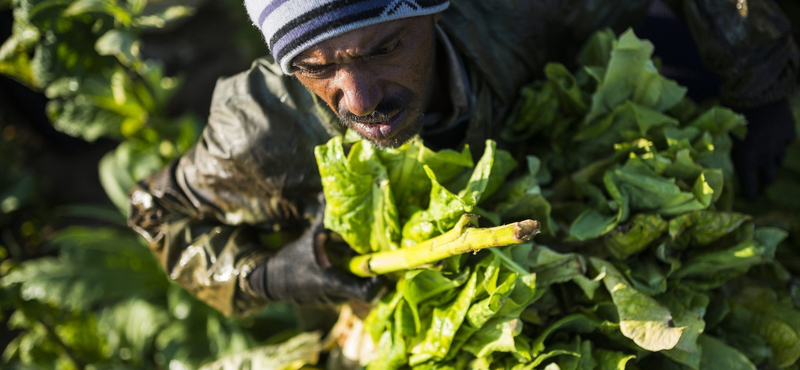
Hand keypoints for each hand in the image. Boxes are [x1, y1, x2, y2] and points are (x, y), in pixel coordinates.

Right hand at [248, 201, 382, 304]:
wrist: (272, 282)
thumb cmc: (291, 261)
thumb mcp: (309, 238)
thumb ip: (323, 218)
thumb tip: (326, 195)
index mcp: (333, 283)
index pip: (368, 294)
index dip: (380, 281)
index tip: (382, 264)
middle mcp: (338, 295)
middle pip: (368, 290)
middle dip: (374, 273)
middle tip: (379, 253)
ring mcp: (336, 300)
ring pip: (359, 290)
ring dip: (363, 274)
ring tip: (364, 256)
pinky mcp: (333, 299)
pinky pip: (350, 290)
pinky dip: (353, 277)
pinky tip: (350, 263)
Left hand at [731, 99, 796, 200]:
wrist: (757, 91)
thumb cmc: (731, 112)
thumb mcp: (723, 133)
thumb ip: (724, 148)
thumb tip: (713, 159)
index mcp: (746, 159)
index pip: (750, 186)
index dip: (751, 194)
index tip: (751, 199)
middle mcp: (765, 156)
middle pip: (769, 177)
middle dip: (764, 181)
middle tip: (760, 181)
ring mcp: (779, 144)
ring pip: (778, 161)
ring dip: (772, 163)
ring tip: (767, 162)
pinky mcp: (788, 132)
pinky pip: (785, 142)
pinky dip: (779, 143)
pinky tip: (774, 139)